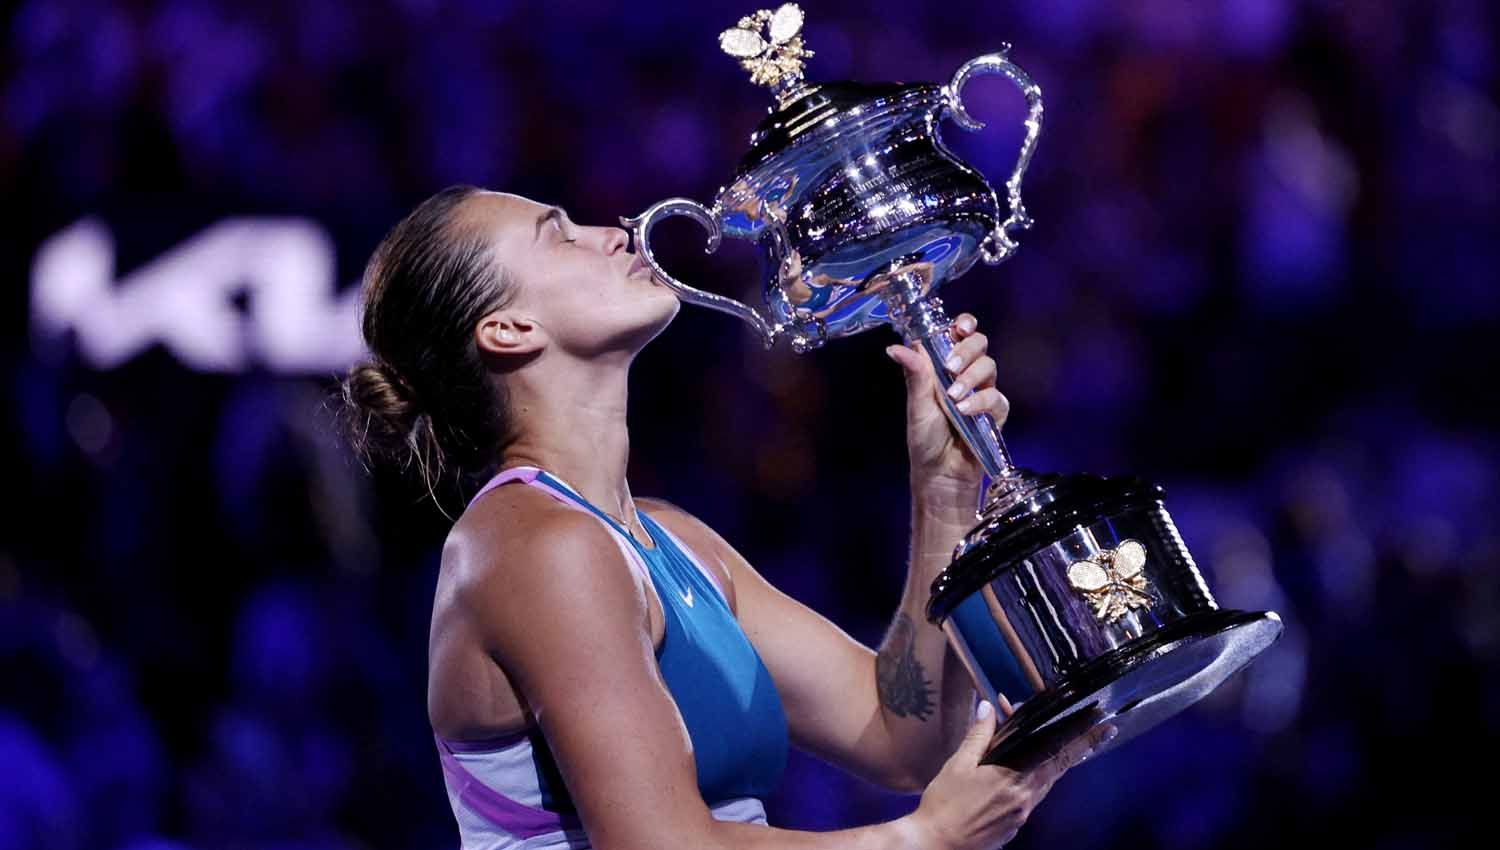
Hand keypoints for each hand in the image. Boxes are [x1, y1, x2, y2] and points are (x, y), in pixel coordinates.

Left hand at [886, 314, 1007, 497]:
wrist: (939, 474)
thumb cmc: (925, 439)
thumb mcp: (917, 405)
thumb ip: (915, 374)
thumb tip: (894, 347)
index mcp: (943, 366)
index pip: (959, 334)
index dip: (964, 325)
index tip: (960, 327)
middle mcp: (965, 374)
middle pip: (979, 344)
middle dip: (967, 351)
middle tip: (950, 366)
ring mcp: (982, 392)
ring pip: (989, 367)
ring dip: (970, 378)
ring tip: (953, 397)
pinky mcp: (995, 413)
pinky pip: (997, 398)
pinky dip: (981, 403)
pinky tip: (965, 412)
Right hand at [901, 702, 1116, 849]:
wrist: (936, 845)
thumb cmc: (944, 803)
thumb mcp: (958, 764)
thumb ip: (979, 736)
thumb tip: (989, 707)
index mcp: (1014, 779)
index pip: (1055, 752)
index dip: (1081, 738)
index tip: (1103, 725)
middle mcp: (1026, 798)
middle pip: (1059, 768)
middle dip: (1080, 748)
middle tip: (1103, 731)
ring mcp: (1022, 815)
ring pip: (1047, 782)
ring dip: (1055, 763)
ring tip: (1059, 745)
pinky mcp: (1015, 826)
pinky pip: (1033, 797)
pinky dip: (1035, 780)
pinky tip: (1024, 772)